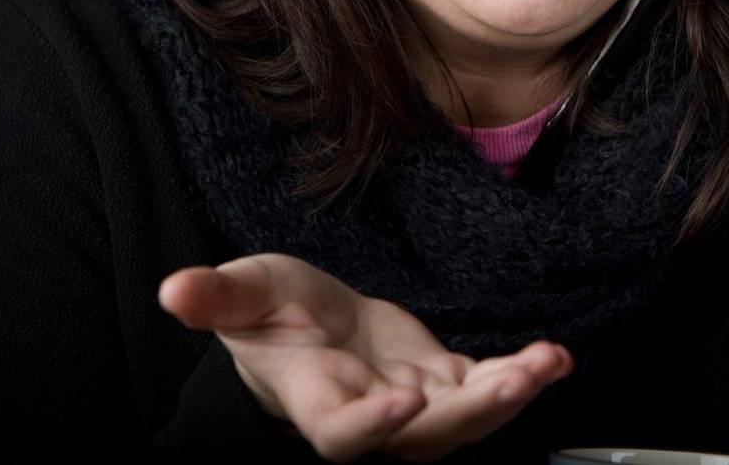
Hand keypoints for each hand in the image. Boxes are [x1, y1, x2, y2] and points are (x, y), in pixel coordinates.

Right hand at [159, 254, 573, 461]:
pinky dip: (523, 375)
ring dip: (508, 396)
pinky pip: (486, 388)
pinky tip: (554, 357)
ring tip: (543, 364)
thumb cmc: (271, 316)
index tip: (403, 401)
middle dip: (471, 414)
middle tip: (513, 382)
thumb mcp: (244, 294)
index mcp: (318, 401)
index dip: (372, 426)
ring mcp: (414, 405)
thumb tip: (174, 290)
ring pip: (464, 421)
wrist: (308, 329)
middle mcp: (371, 415)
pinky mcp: (444, 382)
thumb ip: (217, 297)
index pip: (343, 433)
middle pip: (424, 438)